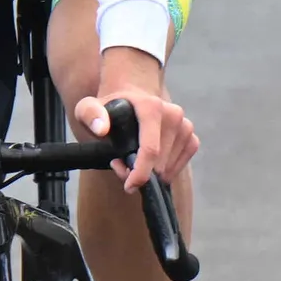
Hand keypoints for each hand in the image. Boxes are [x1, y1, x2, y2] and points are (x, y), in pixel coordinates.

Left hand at [77, 50, 196, 191]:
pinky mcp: (191, 136)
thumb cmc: (110, 105)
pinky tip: (152, 163)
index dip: (140, 173)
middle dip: (140, 173)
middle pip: (160, 162)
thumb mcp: (89, 106)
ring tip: (132, 161)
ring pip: (170, 166)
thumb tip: (101, 129)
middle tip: (121, 165)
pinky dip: (167, 170)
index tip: (128, 186)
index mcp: (152, 107)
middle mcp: (174, 115)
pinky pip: (182, 162)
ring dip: (152, 173)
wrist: (133, 94)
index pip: (151, 150)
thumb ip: (90, 114)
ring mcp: (185, 126)